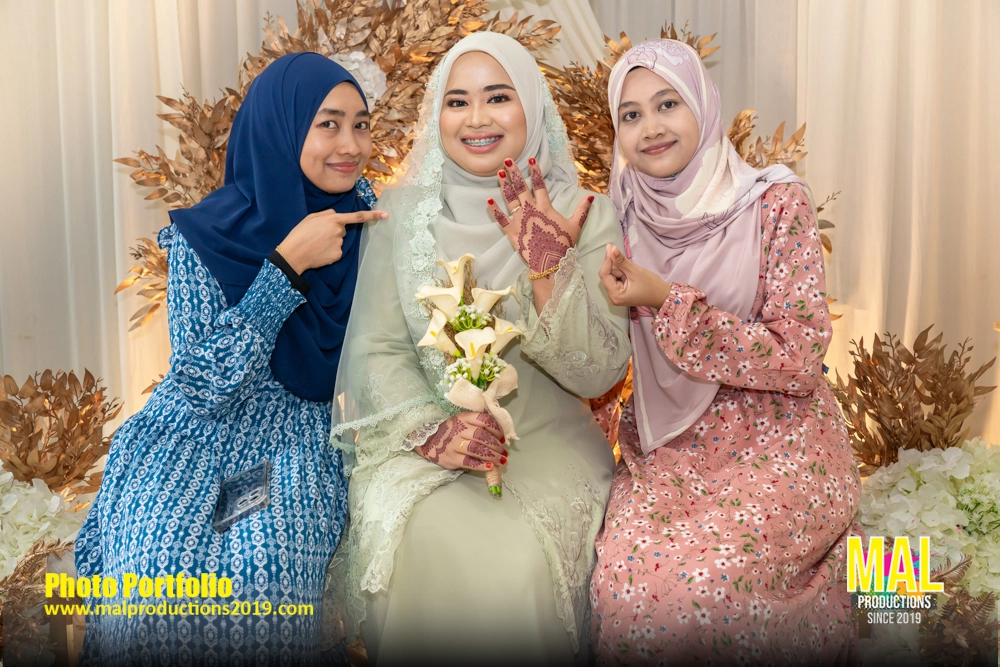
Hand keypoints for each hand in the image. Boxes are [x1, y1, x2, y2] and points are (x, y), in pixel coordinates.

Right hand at [278, 209, 386, 272]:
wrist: (294, 254)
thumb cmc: (300, 234)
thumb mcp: (311, 218)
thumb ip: (326, 214)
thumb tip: (336, 216)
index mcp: (333, 219)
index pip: (356, 217)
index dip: (372, 215)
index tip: (386, 215)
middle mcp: (339, 231)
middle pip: (342, 229)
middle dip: (333, 231)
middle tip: (318, 235)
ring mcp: (339, 244)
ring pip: (339, 240)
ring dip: (331, 241)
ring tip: (316, 243)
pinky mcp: (338, 255)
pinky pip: (337, 251)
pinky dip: (330, 251)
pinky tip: (320, 252)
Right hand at [413, 412, 507, 471]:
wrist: (428, 442)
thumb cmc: (451, 432)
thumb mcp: (462, 422)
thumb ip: (478, 425)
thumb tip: (500, 437)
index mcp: (464, 418)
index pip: (484, 420)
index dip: (497, 429)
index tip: (502, 438)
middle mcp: (459, 429)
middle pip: (482, 436)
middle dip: (496, 445)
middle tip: (504, 452)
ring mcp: (454, 444)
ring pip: (477, 449)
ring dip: (492, 456)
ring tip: (502, 460)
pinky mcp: (451, 458)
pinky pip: (469, 462)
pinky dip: (481, 465)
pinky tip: (489, 467)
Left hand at [487, 158, 593, 274]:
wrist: (550, 262)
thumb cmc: (563, 244)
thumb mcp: (575, 226)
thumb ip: (582, 210)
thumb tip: (591, 197)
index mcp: (545, 207)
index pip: (539, 184)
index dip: (535, 171)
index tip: (530, 159)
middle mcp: (531, 210)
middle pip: (521, 188)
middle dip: (514, 173)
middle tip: (507, 160)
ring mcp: (520, 220)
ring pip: (510, 199)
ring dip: (504, 185)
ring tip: (499, 173)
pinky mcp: (512, 232)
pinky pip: (501, 219)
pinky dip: (494, 210)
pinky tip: (488, 200)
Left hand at [598, 244, 672, 309]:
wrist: (662, 295)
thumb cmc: (651, 285)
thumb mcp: (635, 271)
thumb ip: (621, 260)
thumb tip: (611, 248)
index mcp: (615, 295)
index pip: (604, 274)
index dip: (607, 260)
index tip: (610, 247)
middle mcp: (612, 297)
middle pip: (608, 275)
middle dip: (618, 268)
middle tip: (631, 270)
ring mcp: (616, 295)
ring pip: (613, 276)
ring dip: (622, 271)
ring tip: (633, 276)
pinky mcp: (620, 293)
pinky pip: (617, 279)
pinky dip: (623, 274)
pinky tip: (632, 277)